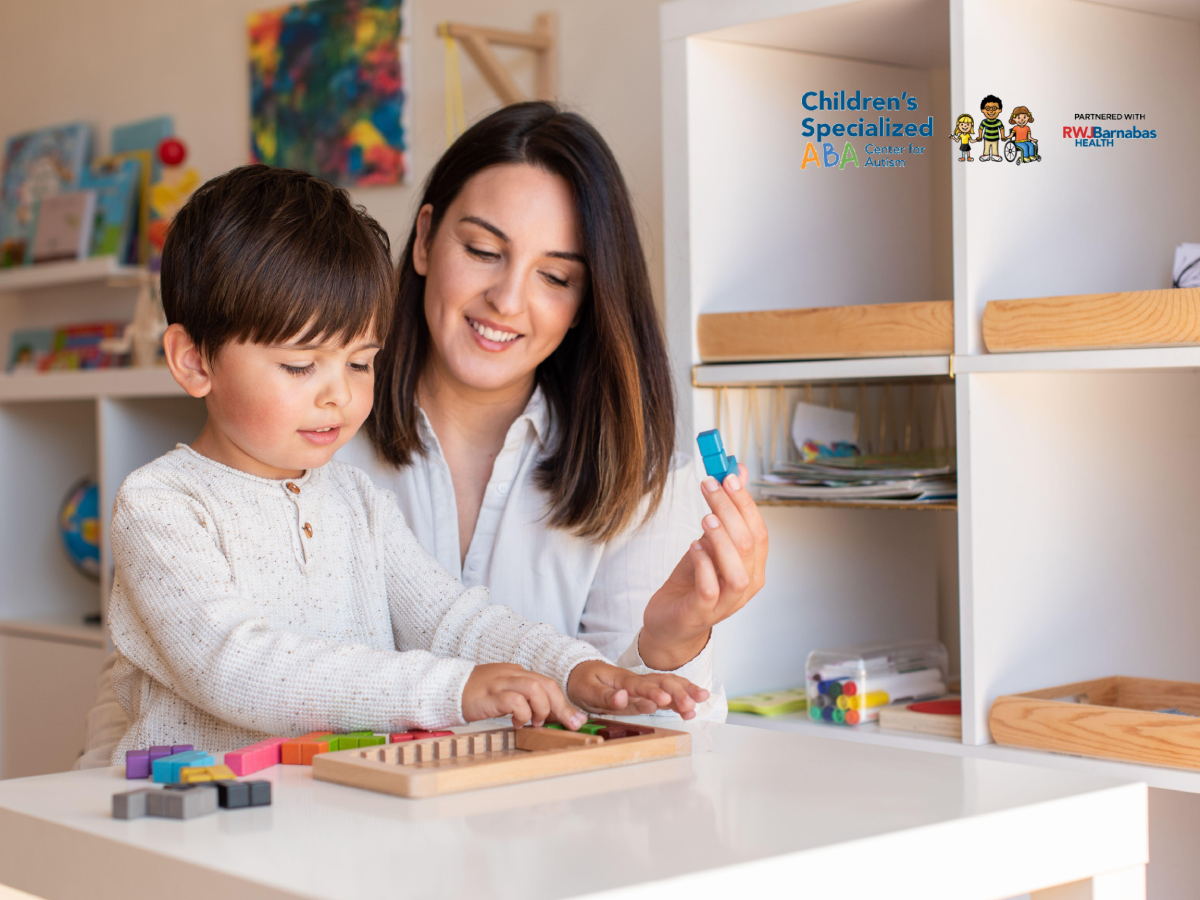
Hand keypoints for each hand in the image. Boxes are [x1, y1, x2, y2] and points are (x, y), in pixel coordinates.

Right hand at [462, 663, 586, 728]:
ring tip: (536, 722)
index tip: (575, 720)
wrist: (448, 688)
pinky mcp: (490, 694)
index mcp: (518, 673)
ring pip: (534, 688)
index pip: (548, 684)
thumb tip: (547, 718)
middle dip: (562, 707)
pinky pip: (515, 700)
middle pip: (546, 684)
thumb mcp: (504, 694)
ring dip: (542, 708)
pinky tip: (517, 723)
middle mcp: (513, 674)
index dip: (564, 703)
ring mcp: (501, 682)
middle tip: (570, 725)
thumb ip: (524, 701)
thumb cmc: (477, 695)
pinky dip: (522, 714)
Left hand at [567, 660, 708, 719]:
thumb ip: (605, 696)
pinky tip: (694, 706)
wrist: (581, 673)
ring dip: (685, 692)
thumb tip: (622, 698)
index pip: (640, 685)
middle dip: (678, 692)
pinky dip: (681, 698)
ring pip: (669, 685)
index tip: (665, 700)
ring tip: (701, 701)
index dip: (652, 693)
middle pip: (661, 682)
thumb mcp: (587, 690)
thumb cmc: (583, 681)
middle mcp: (637, 681)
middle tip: (691, 705)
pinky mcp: (646, 695)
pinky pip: (667, 694)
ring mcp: (643, 687)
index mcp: (622, 680)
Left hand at [640, 464, 768, 670]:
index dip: (745, 502)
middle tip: (709, 487)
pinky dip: (703, 564)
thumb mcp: (709, 541)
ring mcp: (727, 602)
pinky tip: (693, 546)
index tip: (728, 476)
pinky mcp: (703, 612)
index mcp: (754, 566)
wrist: (671, 621)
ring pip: (737, 571)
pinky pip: (710, 588)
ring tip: (704, 518)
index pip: (759, 530)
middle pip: (748, 544)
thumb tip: (736, 471)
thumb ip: (725, 511)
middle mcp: (747, 585)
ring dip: (722, 540)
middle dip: (729, 510)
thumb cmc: (693, 581)